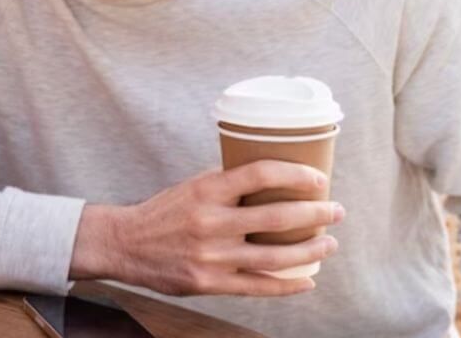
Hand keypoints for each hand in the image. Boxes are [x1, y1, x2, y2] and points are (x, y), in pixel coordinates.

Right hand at [71, 160, 343, 296]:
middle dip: (316, 214)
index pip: (260, 174)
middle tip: (336, 210)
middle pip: (277, 217)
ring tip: (329, 244)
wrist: (125, 244)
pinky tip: (307, 280)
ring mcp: (212, 255)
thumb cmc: (162, 212)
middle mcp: (211, 222)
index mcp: (206, 191)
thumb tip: (270, 181)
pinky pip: (259, 286)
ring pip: (275, 256)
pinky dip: (288, 285)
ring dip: (311, 250)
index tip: (318, 179)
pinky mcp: (210, 282)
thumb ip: (226, 186)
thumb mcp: (191, 187)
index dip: (295, 175)